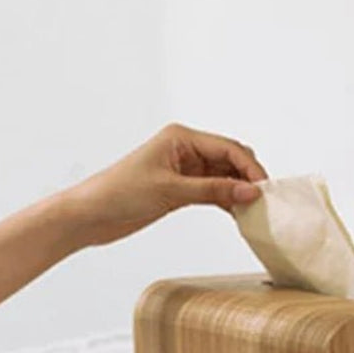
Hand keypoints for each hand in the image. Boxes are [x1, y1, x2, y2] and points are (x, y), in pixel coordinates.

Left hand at [62, 123, 266, 246]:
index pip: (227, 147)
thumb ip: (212, 190)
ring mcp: (183, 170)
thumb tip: (249, 191)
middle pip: (230, 159)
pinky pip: (212, 191)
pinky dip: (226, 200)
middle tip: (263, 201)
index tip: (264, 189)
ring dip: (238, 191)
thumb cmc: (118, 193)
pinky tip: (237, 213)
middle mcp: (184, 149)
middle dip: (247, 177)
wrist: (89, 215)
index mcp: (181, 137)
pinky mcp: (179, 189)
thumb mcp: (170, 191)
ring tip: (254, 210)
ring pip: (223, 177)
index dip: (249, 167)